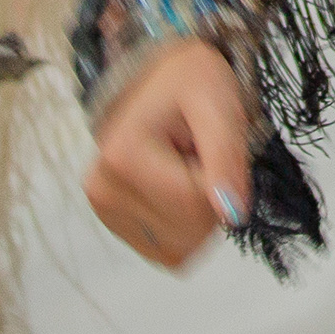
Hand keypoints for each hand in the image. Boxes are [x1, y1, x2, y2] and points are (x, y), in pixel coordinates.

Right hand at [82, 38, 255, 269]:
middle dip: (211, 198)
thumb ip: (225, 158)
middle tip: (199, 154)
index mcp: (121, 157)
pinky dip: (187, 227)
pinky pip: (171, 254)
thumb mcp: (216, 105)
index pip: (194, 204)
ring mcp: (105, 213)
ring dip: (200, 213)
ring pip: (181, 249)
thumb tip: (232, 215)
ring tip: (186, 166)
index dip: (220, 179)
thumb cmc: (191, 84)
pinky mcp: (117, 228)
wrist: (162, 79)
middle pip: (188, 231)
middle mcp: (102, 191)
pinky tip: (177, 187)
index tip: (208, 143)